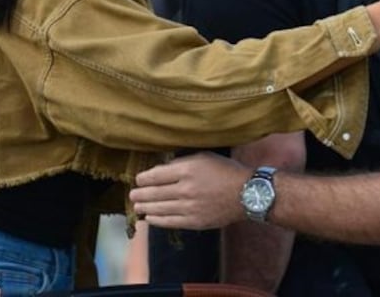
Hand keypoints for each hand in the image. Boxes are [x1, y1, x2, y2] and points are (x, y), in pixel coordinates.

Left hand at [131, 152, 250, 229]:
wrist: (247, 194)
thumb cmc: (226, 171)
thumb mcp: (204, 157)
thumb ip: (182, 162)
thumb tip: (163, 168)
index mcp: (188, 170)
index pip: (156, 175)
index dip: (143, 179)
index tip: (138, 180)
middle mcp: (186, 189)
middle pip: (154, 193)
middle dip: (139, 194)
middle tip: (132, 195)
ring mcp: (189, 207)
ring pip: (159, 209)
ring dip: (145, 208)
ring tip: (137, 207)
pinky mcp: (194, 221)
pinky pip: (170, 222)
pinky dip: (157, 220)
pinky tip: (150, 218)